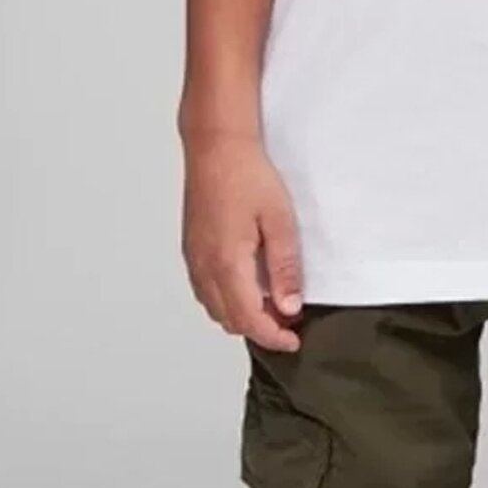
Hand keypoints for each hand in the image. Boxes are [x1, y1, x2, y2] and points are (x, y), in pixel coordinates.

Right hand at [181, 131, 304, 350]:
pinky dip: (227, 300)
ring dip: (242, 315)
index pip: (249, 320)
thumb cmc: (247, 175)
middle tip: (289, 320)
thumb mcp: (279, 220)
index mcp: (227, 264)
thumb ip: (284, 267)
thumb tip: (289, 307)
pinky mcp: (192, 249)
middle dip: (260, 328)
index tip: (295, 340)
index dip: (274, 336)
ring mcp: (194, 260)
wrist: (216, 147)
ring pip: (216, 308)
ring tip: (272, 303)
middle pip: (230, 320)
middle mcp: (205, 268)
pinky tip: (247, 286)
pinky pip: (206, 291)